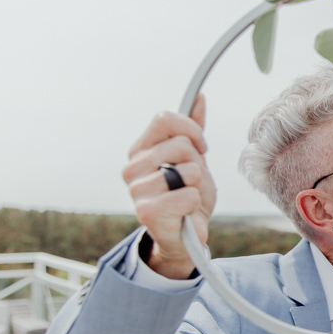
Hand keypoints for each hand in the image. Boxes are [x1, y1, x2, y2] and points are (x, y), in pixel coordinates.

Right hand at [121, 95, 216, 278]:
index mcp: (140, 150)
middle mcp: (132, 168)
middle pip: (180, 144)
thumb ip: (192, 130)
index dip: (191, 130)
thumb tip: (198, 98)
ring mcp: (136, 190)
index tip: (200, 148)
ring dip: (197, 186)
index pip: (164, 119)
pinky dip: (194, 204)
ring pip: (188, 171)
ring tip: (186, 198)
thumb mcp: (193, 159)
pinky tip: (184, 213)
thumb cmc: (188, 195)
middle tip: (191, 182)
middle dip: (197, 164)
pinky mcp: (147, 211)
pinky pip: (188, 195)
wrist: (186, 235)